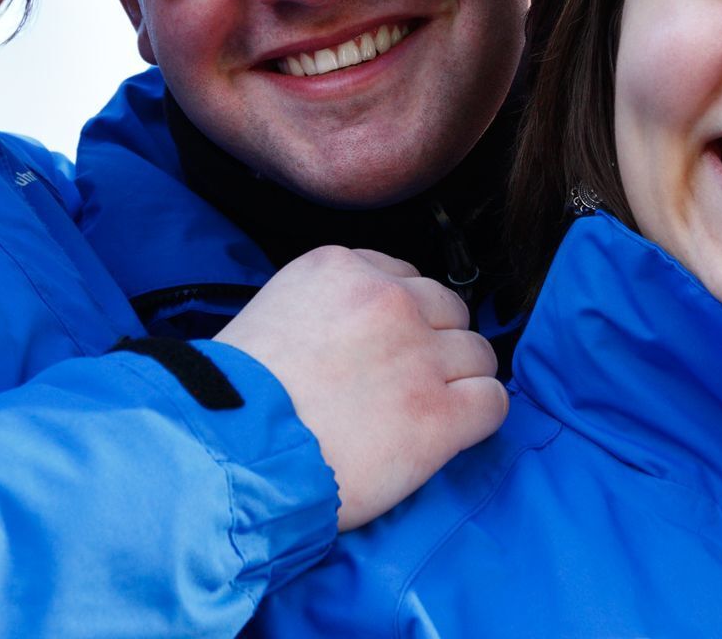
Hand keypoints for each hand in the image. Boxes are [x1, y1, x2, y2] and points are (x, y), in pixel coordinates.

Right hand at [214, 246, 506, 530]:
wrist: (228, 454)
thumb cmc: (232, 399)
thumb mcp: (274, 313)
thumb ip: (326, 307)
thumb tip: (358, 335)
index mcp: (340, 267)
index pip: (403, 277)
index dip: (398, 319)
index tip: (380, 351)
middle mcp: (388, 299)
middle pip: (448, 309)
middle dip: (433, 344)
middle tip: (403, 385)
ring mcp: (419, 355)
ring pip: (478, 352)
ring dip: (457, 381)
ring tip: (421, 414)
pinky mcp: (439, 415)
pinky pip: (493, 401)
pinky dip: (478, 417)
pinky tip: (448, 435)